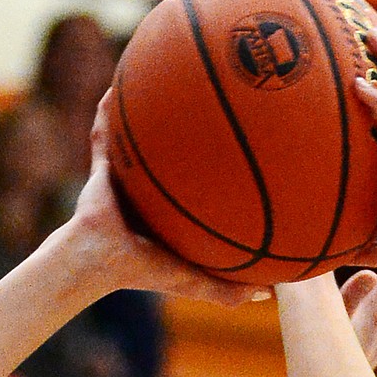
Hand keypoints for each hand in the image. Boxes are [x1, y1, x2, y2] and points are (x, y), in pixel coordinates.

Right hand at [65, 90, 269, 306]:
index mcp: (168, 219)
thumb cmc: (147, 272)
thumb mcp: (195, 281)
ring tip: (161, 82)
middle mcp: (147, 196)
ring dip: (147, 118)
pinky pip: (105, 133)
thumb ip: (231, 290)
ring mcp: (124, 179)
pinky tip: (116, 85)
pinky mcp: (103, 167)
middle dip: (188, 139)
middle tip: (215, 111)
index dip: (217, 177)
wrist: (103, 260)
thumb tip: (274, 293)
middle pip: (171, 161)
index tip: (244, 158)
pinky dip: (107, 111)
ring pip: (139, 142)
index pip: (196, 193)